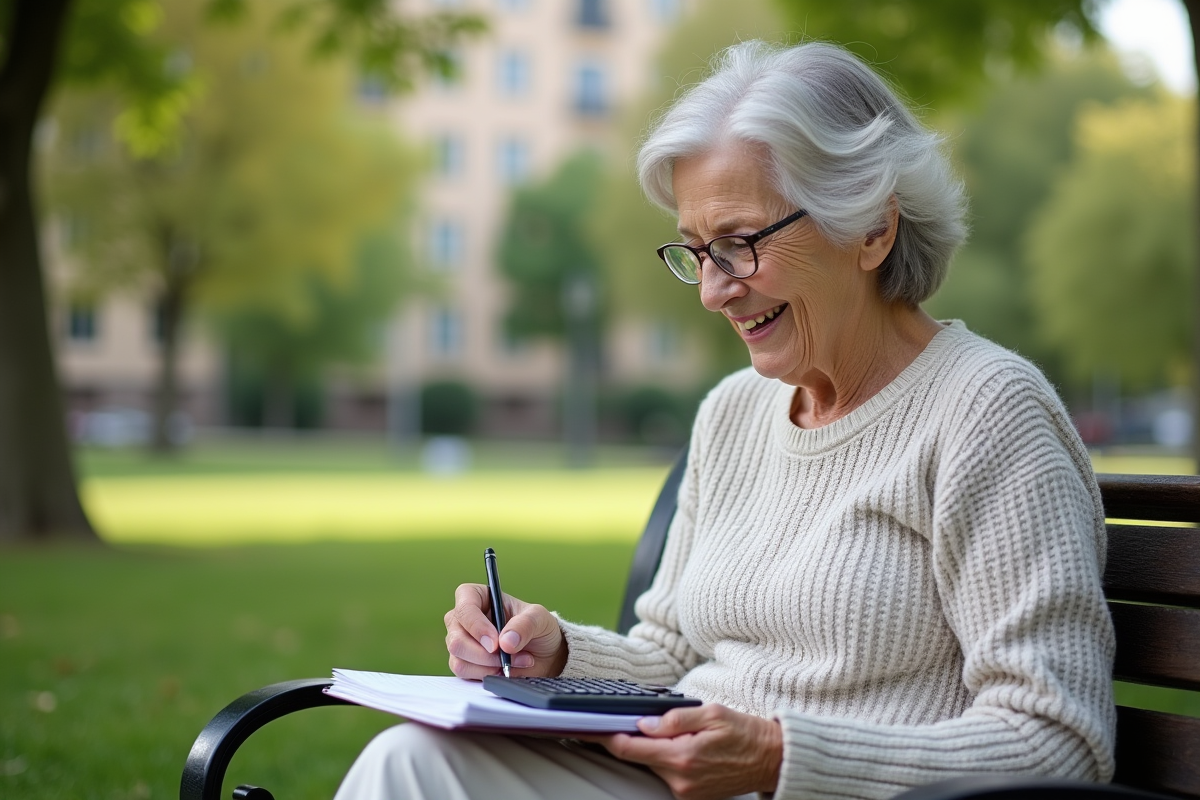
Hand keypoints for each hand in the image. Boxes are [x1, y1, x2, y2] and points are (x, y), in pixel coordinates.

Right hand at [444, 583, 566, 679]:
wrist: (543, 654)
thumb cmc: (537, 627)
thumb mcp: (539, 619)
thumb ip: (525, 625)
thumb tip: (505, 642)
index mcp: (478, 597)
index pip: (464, 605)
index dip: (476, 625)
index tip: (495, 643)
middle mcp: (464, 619)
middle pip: (456, 639)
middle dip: (485, 654)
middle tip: (508, 656)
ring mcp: (461, 642)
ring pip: (458, 659)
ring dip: (488, 666)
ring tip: (512, 662)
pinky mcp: (464, 663)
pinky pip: (463, 673)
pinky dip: (486, 675)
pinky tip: (503, 670)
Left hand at [580, 704, 781, 799]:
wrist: (772, 760)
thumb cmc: (746, 733)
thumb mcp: (711, 713)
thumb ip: (675, 718)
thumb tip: (644, 723)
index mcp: (682, 757)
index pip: (630, 749)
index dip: (607, 736)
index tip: (591, 727)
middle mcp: (680, 780)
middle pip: (638, 757)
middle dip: (630, 738)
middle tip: (629, 720)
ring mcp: (685, 791)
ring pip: (652, 765)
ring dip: (651, 748)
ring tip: (672, 732)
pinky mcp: (691, 796)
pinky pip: (667, 774)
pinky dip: (665, 759)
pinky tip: (679, 747)